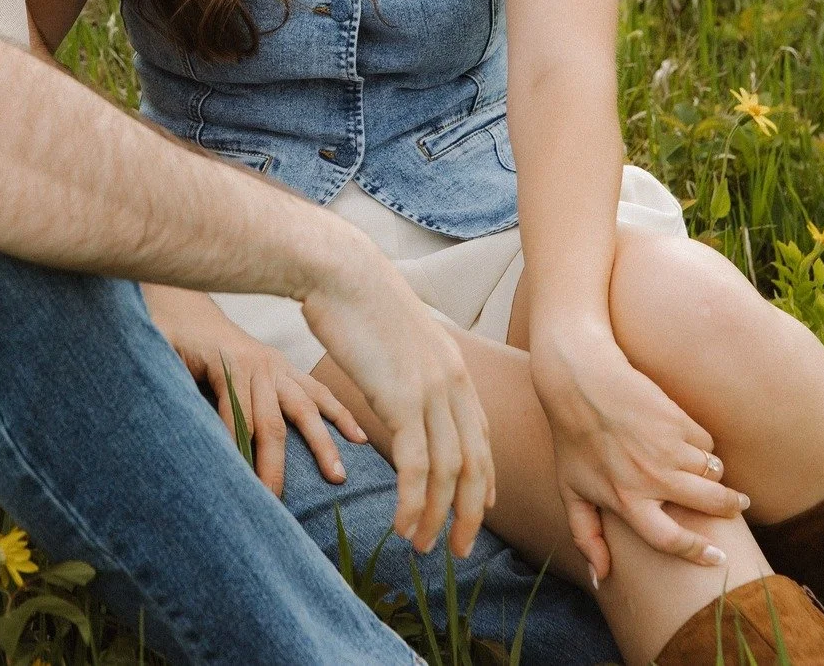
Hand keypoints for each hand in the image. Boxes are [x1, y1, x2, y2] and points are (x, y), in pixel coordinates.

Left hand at [140, 283, 367, 496]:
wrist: (187, 309)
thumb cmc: (171, 336)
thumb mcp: (162, 354)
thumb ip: (167, 379)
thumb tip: (173, 415)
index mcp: (228, 366)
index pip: (236, 419)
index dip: (237, 455)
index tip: (243, 494)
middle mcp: (259, 367)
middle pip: (271, 424)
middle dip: (275, 467)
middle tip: (277, 505)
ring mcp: (277, 367)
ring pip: (305, 409)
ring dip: (322, 443)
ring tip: (338, 477)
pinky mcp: (287, 368)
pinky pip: (318, 391)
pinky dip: (339, 413)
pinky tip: (360, 438)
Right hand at [301, 245, 494, 559]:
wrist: (340, 271)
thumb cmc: (356, 299)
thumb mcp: (397, 336)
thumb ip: (408, 369)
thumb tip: (401, 391)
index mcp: (454, 369)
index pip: (481, 437)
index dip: (483, 479)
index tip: (478, 510)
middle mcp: (453, 384)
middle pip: (475, 464)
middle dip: (470, 514)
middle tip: (460, 550)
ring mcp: (431, 392)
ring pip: (449, 473)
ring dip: (437, 518)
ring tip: (421, 547)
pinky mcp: (403, 400)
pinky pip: (417, 467)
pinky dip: (412, 503)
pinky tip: (400, 524)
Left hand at [531, 322, 749, 580]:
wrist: (578, 377)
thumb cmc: (572, 436)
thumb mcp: (569, 487)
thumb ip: (585, 534)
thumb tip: (599, 579)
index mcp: (626, 500)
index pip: (671, 540)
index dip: (698, 552)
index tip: (718, 557)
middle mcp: (652, 478)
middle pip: (710, 504)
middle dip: (731, 506)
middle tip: (740, 504)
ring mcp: (668, 448)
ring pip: (713, 471)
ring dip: (715, 473)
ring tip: (711, 470)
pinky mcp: (677, 420)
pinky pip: (705, 440)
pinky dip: (701, 442)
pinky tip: (685, 436)